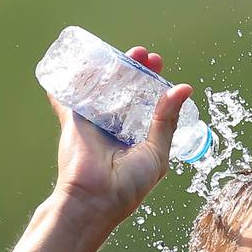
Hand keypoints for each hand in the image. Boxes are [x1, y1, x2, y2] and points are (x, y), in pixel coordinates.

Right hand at [46, 46, 191, 227]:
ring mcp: (93, 122)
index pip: (146, 101)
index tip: (159, 64)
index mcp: (136, 136)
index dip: (153, 81)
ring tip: (128, 53)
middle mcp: (115, 127)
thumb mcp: (157, 152)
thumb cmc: (129, 184)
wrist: (95, 198)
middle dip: (135, 69)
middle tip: (145, 55)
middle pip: (124, 90)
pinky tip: (76, 59)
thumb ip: (168, 121)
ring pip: (101, 87)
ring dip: (111, 67)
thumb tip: (184, 89)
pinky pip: (67, 95)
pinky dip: (68, 79)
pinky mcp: (72, 119)